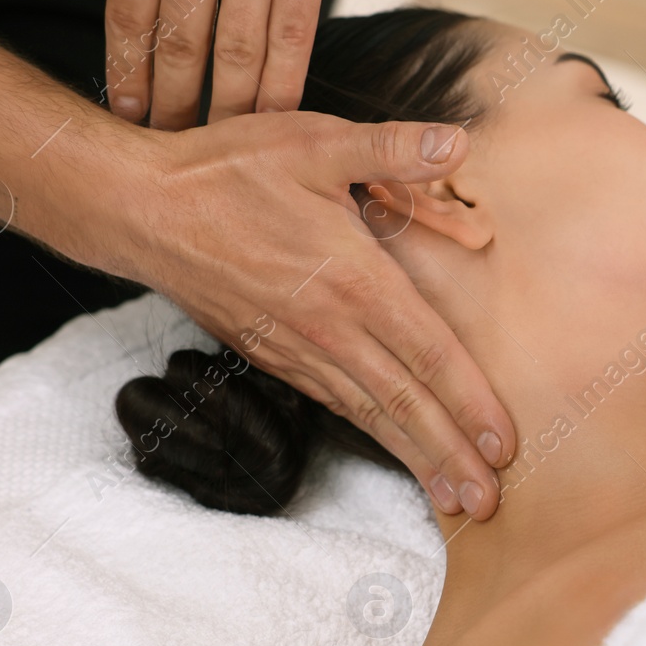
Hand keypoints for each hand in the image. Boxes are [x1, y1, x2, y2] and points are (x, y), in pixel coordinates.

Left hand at [23, 0, 362, 129]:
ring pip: (234, 59)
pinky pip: (291, 44)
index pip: (129, 19)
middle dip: (171, 109)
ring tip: (216, 150)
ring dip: (223, 114)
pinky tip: (274, 124)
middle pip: (178, 51)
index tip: (126, 115)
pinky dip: (282, 91)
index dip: (126, 76)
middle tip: (168, 150)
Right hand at [104, 111, 514, 518]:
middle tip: (489, 506)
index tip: (504, 446)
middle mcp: (329, 327)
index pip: (429, 353)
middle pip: (405, 403)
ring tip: (453, 499)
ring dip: (415, 459)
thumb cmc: (228, 170)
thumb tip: (458, 140)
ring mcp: (298, 349)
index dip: (471, 403)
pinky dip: (372, 435)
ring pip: (370, 415)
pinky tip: (395, 451)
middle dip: (450, 456)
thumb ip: (390, 147)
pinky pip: (335, 404)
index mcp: (353, 279)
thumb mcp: (315, 141)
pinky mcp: (274, 356)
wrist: (141, 210)